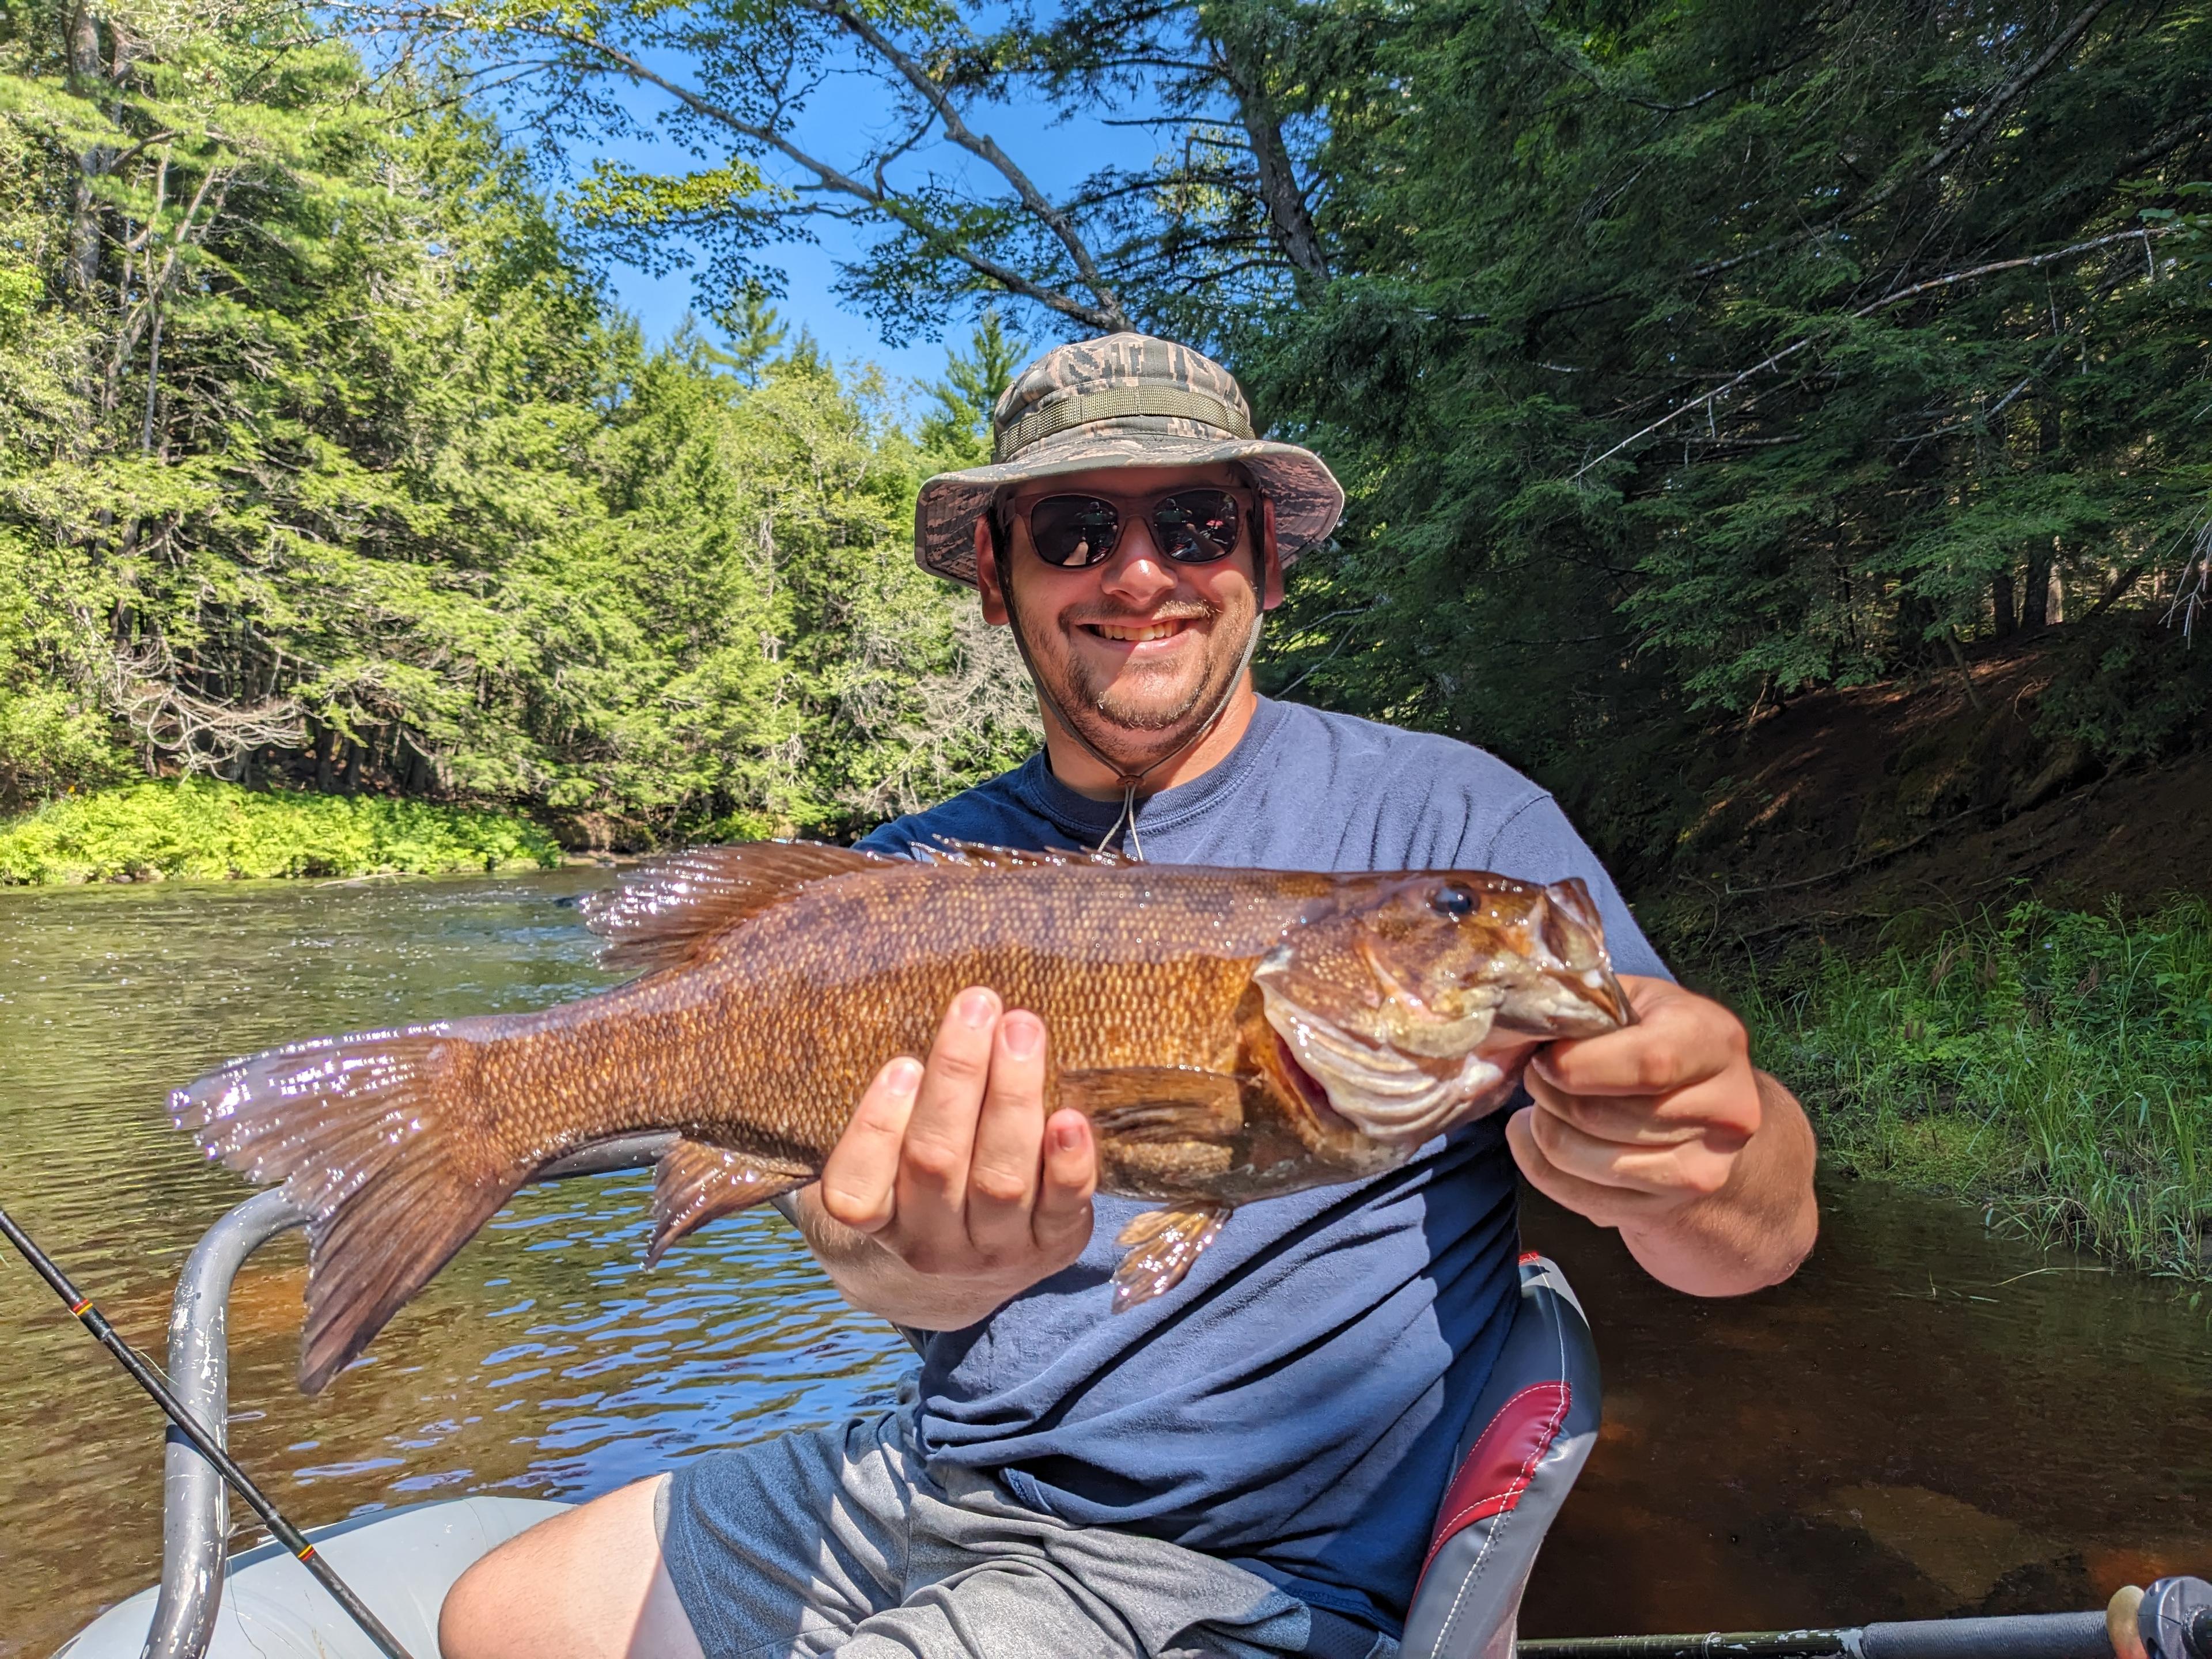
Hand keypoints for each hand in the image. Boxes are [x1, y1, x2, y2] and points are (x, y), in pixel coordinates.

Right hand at [814, 987, 1096, 1311]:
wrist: (964, 1279)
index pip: (857, 1187)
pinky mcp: (1051, 1248)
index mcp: (875, 1221)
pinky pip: (1061, 1207)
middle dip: (958, 1077)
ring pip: (1000, 1180)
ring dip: (1013, 1098)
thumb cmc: (919, 1184)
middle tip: (977, 1005)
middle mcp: (928, 1243)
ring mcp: (992, 1252)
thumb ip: (897, 1105)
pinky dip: (1068, 1163)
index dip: (876, 1127)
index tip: (902, 1064)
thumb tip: (928, 1012)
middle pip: (937, 1162)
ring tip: (1021, 1031)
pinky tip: (1072, 1117)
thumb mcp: (887, 1160)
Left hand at [1506, 974, 1763, 1234]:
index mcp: (1715, 1042)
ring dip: (1543, 1129)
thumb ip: (1588, 1004)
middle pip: (1602, 1116)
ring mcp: (1702, 1168)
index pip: (1648, 1064)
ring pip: (1585, 1160)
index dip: (1579, 1065)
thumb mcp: (1636, 1000)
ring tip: (1544, 1103)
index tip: (1544, 1058)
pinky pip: (1578, 1196)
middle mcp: (1725, 1111)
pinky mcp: (1668, 1207)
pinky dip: (1540, 1165)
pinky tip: (1537, 1137)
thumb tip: (1526, 1025)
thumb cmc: (1657, 1038)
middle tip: (1536, 1075)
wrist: (1709, 1108)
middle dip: (1548, 1093)